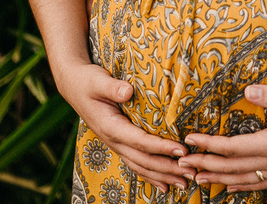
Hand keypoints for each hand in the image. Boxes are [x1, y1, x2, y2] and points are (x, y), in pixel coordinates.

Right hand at [56, 60, 188, 192]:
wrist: (73, 86)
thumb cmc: (87, 81)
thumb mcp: (97, 81)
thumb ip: (112, 87)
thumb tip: (127, 92)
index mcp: (110, 127)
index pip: (140, 141)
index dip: (161, 147)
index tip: (181, 150)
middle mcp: (113, 140)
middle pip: (144, 160)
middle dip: (168, 168)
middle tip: (192, 171)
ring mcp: (116, 145)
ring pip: (141, 166)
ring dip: (163, 176)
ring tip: (184, 182)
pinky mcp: (119, 143)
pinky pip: (136, 164)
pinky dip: (151, 175)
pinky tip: (164, 185)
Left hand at [178, 83, 266, 191]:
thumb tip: (247, 92)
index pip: (233, 148)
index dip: (209, 145)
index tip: (190, 139)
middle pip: (233, 168)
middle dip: (205, 166)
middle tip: (181, 162)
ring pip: (244, 180)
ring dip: (219, 180)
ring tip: (197, 180)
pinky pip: (260, 183)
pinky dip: (242, 187)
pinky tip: (231, 188)